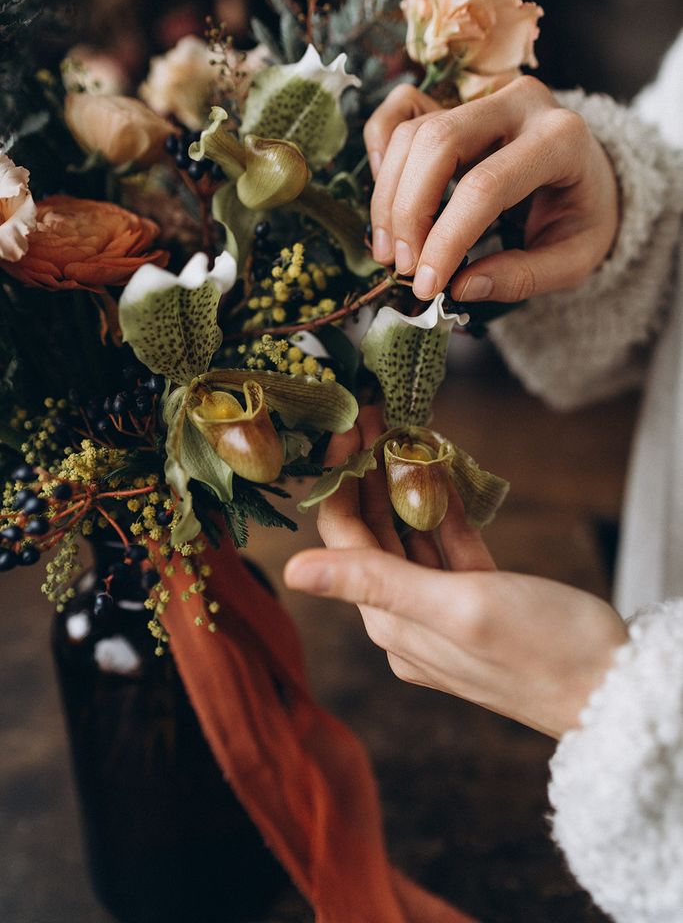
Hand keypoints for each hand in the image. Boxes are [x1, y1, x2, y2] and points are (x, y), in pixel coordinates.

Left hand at [285, 407, 627, 738]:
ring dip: (405, 484)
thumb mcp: (458, 608)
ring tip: (402, 429)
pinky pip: (448, 544)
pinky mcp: (479, 599)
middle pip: (374, 534)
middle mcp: (408, 617)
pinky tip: (440, 468)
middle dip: (371, 473)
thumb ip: (377, 582)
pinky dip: (444, 507)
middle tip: (377, 415)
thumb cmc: (543, 650)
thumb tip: (291, 571)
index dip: (342, 482)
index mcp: (392, 622)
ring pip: (411, 535)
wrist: (614, 689)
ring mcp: (444, 608)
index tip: (348, 428)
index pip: (345, 542)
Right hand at [363, 77, 619, 302]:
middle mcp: (520, 104)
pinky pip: (402, 110)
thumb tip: (462, 286)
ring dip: (389, 196)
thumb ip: (523, 276)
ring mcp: (484, 97)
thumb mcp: (575, 260)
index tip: (426, 284)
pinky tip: (384, 195)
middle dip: (408, 212)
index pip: (485, 185)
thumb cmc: (584, 216)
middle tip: (404, 266)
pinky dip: (380, 148)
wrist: (592, 175)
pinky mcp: (456, 100)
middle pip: (438, 143)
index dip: (446, 238)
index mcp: (560, 139)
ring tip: (392, 251)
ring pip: (413, 132)